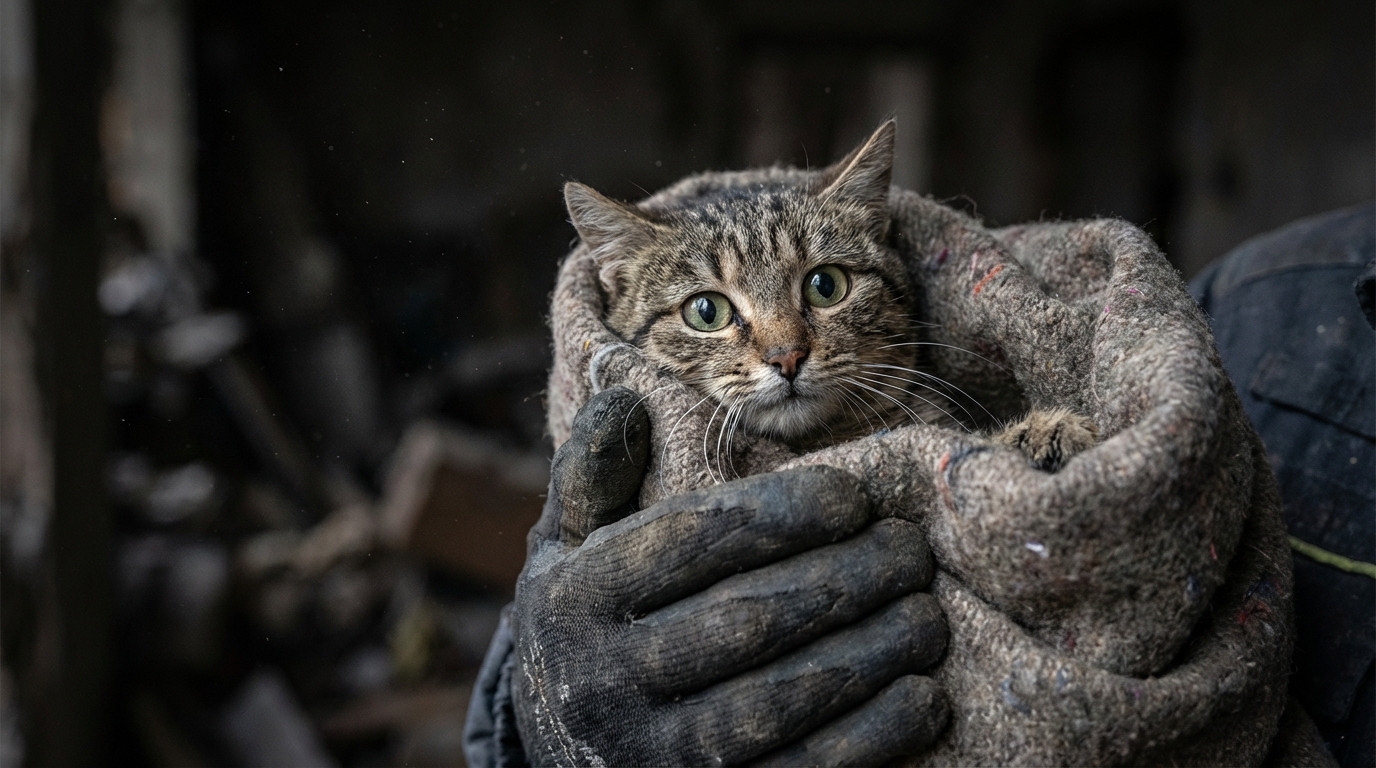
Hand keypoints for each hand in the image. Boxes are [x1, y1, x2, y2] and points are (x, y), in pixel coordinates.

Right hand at [511, 386, 948, 765]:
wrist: (555, 756)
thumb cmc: (581, 628)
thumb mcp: (561, 549)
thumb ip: (592, 475)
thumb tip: (630, 392)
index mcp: (576, 599)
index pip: (693, 543)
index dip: (784, 514)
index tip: (856, 496)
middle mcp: (605, 680)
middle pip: (747, 619)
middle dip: (845, 579)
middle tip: (910, 550)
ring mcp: (653, 756)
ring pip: (779, 700)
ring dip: (870, 654)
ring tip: (929, 615)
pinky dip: (871, 737)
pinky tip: (923, 697)